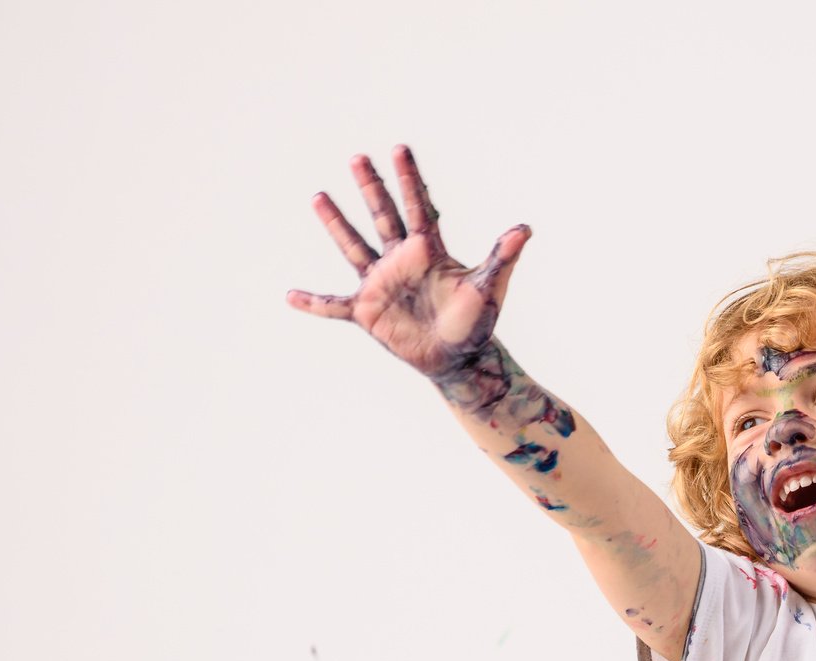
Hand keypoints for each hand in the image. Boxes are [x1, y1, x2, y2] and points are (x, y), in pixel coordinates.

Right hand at [283, 145, 530, 383]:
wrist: (459, 358)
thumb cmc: (476, 323)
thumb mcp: (489, 287)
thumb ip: (502, 257)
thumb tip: (525, 229)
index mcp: (429, 251)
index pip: (418, 207)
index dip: (409, 178)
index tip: (399, 148)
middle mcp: (401, 260)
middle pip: (383, 216)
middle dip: (371, 187)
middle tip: (358, 157)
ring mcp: (381, 283)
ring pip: (353, 247)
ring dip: (336, 224)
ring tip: (319, 196)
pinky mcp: (368, 311)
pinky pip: (334, 306)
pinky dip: (313, 303)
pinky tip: (290, 296)